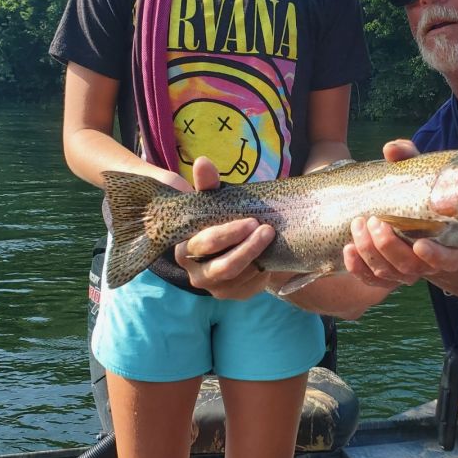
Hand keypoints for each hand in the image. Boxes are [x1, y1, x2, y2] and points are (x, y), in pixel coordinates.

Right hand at [174, 156, 275, 299]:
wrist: (229, 243)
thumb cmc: (219, 219)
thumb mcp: (213, 201)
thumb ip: (208, 184)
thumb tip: (203, 162)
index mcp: (185, 249)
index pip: (206, 244)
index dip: (229, 233)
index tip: (252, 220)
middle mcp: (196, 274)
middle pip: (225, 266)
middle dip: (249, 248)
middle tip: (267, 230)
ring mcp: (215, 288)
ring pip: (241, 277)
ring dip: (259, 258)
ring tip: (272, 239)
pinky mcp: (233, 295)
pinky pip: (251, 287)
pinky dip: (263, 271)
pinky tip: (270, 255)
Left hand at [342, 138, 457, 285]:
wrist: (413, 220)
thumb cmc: (422, 197)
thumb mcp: (421, 177)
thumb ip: (410, 160)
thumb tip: (391, 149)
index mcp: (447, 246)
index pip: (447, 260)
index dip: (435, 256)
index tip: (420, 244)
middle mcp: (426, 264)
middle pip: (408, 266)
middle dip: (388, 246)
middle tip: (375, 221)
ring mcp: (404, 272)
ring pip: (387, 272)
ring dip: (369, 251)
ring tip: (359, 225)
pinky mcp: (384, 275)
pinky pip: (370, 279)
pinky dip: (357, 266)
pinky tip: (348, 248)